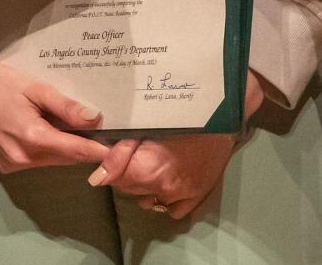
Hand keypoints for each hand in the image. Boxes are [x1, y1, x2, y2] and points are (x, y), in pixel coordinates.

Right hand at [0, 57, 110, 173]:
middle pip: (65, 158)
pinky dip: (47, 149)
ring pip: (52, 161)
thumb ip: (66, 107)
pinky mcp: (6, 166)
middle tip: (96, 128)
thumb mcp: (36, 88)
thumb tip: (96, 120)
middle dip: (81, 146)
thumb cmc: (0, 81)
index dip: (98, 150)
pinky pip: (37, 160)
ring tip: (67, 124)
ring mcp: (12, 165)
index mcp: (32, 137)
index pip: (75, 150)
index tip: (118, 149)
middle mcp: (22, 158)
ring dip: (64, 147)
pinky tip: (45, 129)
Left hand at [89, 74, 265, 218]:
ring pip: (146, 200)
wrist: (223, 116)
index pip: (115, 178)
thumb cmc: (183, 113)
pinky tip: (167, 178)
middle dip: (125, 172)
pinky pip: (170, 209)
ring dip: (142, 185)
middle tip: (135, 151)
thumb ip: (121, 151)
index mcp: (149, 169)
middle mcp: (164, 188)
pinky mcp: (195, 199)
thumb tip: (98, 177)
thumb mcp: (147, 125)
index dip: (112, 163)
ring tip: (151, 163)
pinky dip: (164, 197)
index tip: (116, 150)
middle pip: (128, 189)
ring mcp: (181, 197)